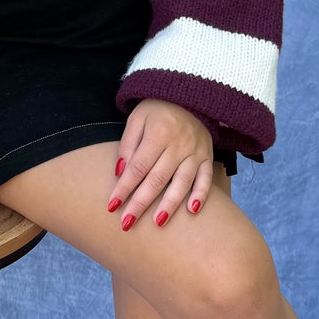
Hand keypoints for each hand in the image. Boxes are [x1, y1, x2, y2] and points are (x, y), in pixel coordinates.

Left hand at [108, 99, 213, 230]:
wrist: (188, 95)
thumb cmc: (156, 110)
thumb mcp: (136, 119)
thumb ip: (127, 145)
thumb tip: (119, 173)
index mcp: (158, 133)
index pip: (138, 167)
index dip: (124, 187)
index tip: (112, 206)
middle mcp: (179, 144)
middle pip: (157, 179)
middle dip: (141, 203)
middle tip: (127, 224)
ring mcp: (195, 151)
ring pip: (182, 182)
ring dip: (170, 204)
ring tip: (157, 223)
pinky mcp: (207, 156)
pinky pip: (206, 178)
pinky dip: (201, 194)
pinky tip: (192, 210)